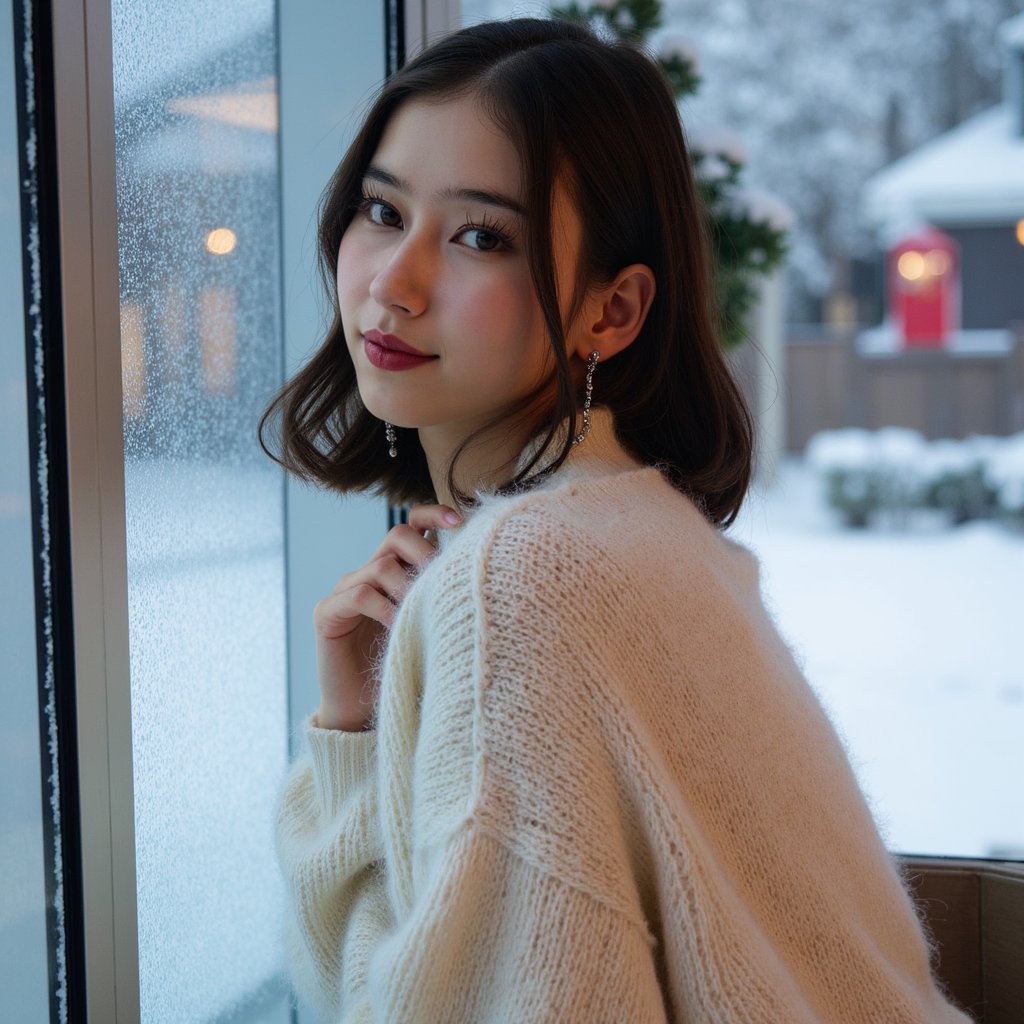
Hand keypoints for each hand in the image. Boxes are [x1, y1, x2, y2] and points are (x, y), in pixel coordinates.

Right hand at [313, 504, 461, 730]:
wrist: (361, 714)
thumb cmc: (406, 669)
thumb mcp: (432, 627)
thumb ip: (445, 599)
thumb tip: (486, 575)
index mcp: (398, 570)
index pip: (414, 523)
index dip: (435, 514)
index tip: (461, 521)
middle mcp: (370, 573)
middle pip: (399, 534)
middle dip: (426, 553)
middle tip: (442, 582)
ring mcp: (346, 590)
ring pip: (381, 565)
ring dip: (408, 587)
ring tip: (423, 612)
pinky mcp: (327, 613)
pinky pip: (358, 595)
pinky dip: (383, 608)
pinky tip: (399, 626)